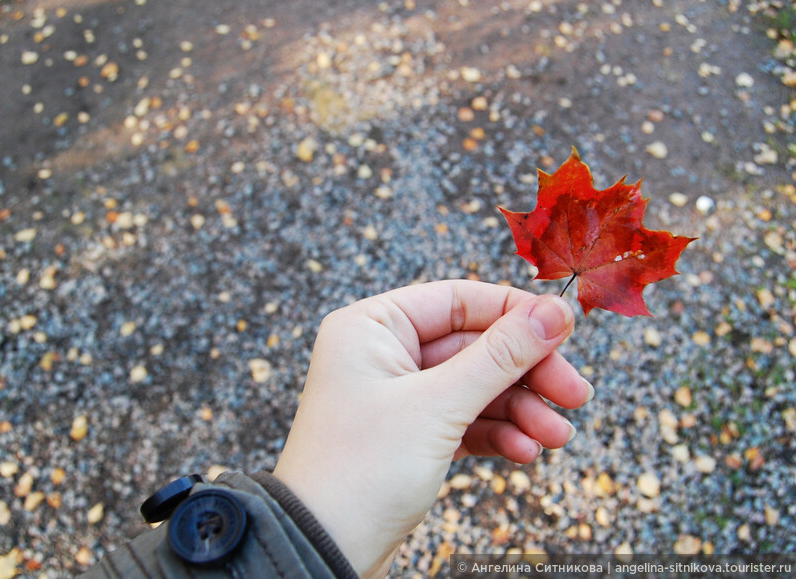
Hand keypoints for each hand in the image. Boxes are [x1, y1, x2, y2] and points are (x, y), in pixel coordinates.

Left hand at [273, 280, 592, 576]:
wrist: (322, 549)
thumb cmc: (360, 471)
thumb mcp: (438, 406)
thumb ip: (499, 356)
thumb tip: (554, 313)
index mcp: (372, 327)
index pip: (457, 300)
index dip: (515, 313)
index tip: (566, 331)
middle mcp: (383, 354)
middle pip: (474, 346)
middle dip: (526, 373)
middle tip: (575, 395)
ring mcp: (397, 396)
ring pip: (475, 388)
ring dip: (520, 410)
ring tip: (556, 436)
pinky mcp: (410, 435)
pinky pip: (464, 421)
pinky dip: (497, 434)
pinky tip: (525, 452)